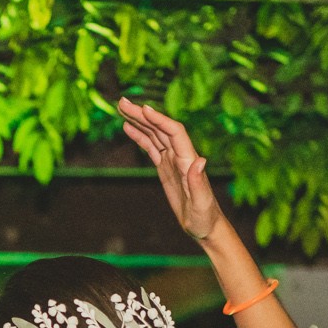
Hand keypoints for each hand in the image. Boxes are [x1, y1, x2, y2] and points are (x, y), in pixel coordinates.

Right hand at [118, 98, 223, 242]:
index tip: (144, 109)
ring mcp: (172, 160)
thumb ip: (198, 182)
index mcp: (189, 160)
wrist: (205, 226)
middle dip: (142, 114)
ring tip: (121, 108)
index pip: (174, 132)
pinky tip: (128, 127)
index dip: (160, 120)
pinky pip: (151, 147)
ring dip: (138, 120)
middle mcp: (181, 155)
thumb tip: (200, 160)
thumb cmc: (205, 217)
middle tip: (123, 101)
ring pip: (154, 134)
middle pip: (160, 128)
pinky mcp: (166, 167)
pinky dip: (140, 136)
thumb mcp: (202, 203)